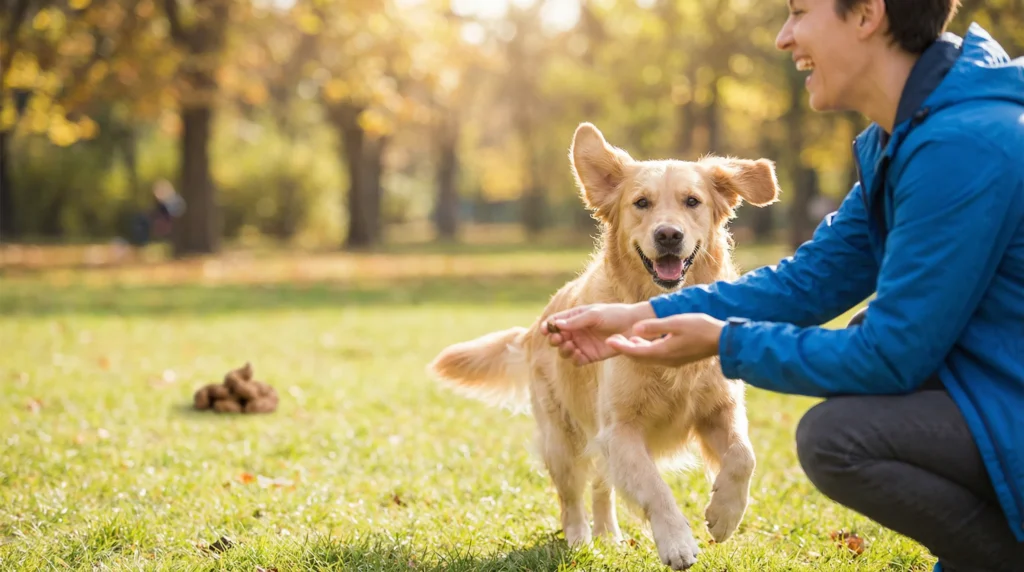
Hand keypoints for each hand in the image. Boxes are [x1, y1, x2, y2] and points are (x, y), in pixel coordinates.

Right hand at [541, 302, 655, 364]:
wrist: (632, 326)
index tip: (546, 331)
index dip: (547, 327)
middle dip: (554, 340)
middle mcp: (575, 332)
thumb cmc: (613, 315)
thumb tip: (556, 325)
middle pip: (556, 339)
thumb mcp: (594, 314)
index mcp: (574, 318)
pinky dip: (574, 359)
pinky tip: (579, 354)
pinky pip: (576, 361)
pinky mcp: (589, 356)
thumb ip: (576, 321)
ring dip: (563, 350)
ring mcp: (581, 344)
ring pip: (564, 351)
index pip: (554, 322)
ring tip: (572, 345)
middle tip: (559, 339)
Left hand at [605, 314, 724, 367]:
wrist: (721, 340)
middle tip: (610, 340)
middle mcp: (665, 360)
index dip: (621, 346)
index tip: (608, 340)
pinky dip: (644, 350)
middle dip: (624, 349)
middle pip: (638, 357)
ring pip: (646, 358)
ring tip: (623, 340)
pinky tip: (642, 340)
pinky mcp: (676, 359)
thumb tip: (635, 329)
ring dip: (633, 350)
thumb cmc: (700, 327)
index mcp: (663, 352)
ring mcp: (671, 361)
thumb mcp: (676, 323)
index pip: (636, 352)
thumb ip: (655, 327)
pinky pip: (654, 357)